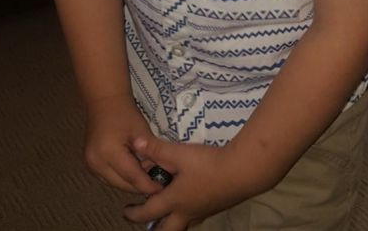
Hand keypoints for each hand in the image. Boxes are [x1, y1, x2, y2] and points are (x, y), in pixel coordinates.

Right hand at [84, 94, 160, 195]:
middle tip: (157, 185)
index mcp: (109, 152)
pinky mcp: (89, 163)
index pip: (132, 176)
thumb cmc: (125, 112)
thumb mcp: (141, 131)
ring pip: (114, 183)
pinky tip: (134, 172)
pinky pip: (108, 177)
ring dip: (130, 183)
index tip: (162, 189)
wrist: (104, 101)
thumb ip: (151, 153)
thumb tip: (164, 171)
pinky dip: (121, 177)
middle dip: (139, 186)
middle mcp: (96, 162)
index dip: (148, 184)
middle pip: (121, 183)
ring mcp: (90, 164)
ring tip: (147, 178)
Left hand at [122, 139, 256, 229]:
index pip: (148, 212)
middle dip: (152, 227)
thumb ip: (158, 149)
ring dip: (170, 221)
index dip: (134, 213)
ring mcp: (202, 212)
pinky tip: (190, 200)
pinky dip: (186, 213)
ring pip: (182, 225)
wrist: (241, 172)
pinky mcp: (214, 207)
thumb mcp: (180, 154)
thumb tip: (135, 144)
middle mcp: (186, 212)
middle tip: (142, 220)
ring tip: (165, 211)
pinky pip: (194, 217)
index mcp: (174, 201)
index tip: (125, 210)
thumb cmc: (208, 164)